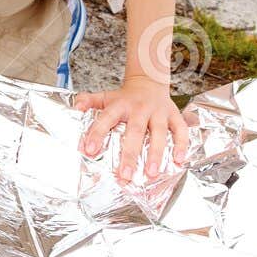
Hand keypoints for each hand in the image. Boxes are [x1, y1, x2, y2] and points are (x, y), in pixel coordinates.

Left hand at [74, 76, 189, 182]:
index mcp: (120, 105)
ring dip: (156, 154)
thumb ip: (88, 101)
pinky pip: (180, 131)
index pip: (106, 119)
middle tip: (125, 175)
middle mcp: (140, 109)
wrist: (149, 81)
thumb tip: (75, 108)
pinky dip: (182, 145)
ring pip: (159, 133)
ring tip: (151, 173)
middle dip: (130, 154)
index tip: (89, 151)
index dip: (97, 133)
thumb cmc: (124, 97)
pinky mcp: (174, 115)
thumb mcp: (105, 97)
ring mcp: (159, 112)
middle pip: (135, 132)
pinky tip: (179, 161)